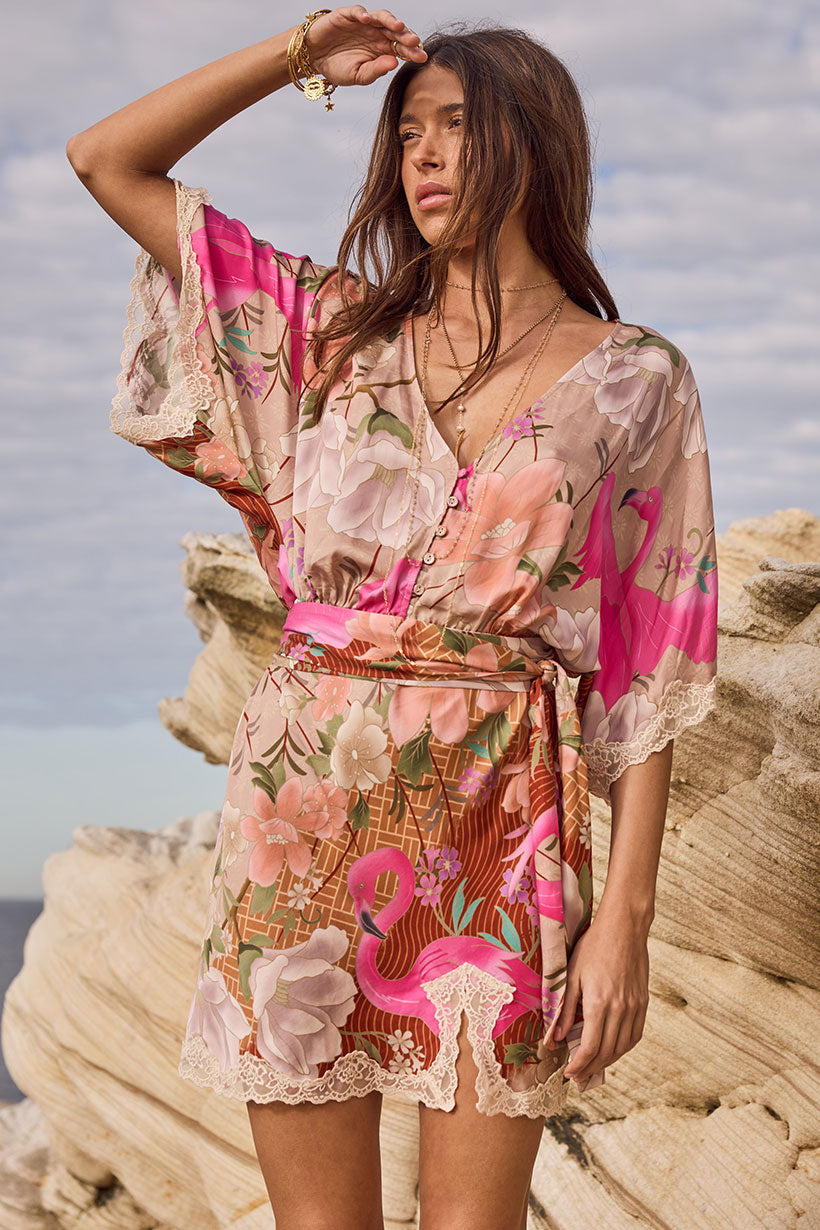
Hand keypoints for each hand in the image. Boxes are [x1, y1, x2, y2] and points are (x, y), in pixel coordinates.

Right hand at [305, 6, 426, 87]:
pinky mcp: (347, 16)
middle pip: (395, 32)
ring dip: (391, 21)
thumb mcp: (357, 75)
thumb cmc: (337, 67)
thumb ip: (375, 70)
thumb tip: (394, 63)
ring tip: (398, 27)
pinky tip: (368, 20)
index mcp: (382, 49)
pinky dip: (362, 14)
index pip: (401, 49)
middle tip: (415, 42)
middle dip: (406, 36)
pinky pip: (357, 12)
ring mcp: (363, 23)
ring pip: (381, 18)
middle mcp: (376, 34)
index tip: (422, 58)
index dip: (412, 52)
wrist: (314, 59)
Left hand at [551, 904, 650, 1086]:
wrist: (624, 928)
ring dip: (607, 1062)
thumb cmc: (593, 947)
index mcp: (599, 1003)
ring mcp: (634, 1007)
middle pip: (606, 1052)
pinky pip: (635, 1035)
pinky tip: (612, 1050)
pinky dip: (623, 1048)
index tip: (568, 1073)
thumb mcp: (571, 974)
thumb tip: (555, 1038)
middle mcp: (620, 1009)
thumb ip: (564, 1009)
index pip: (590, 1047)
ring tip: (593, 1068)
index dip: (578, 1065)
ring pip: (623, 1047)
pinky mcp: (643, 1002)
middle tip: (578, 1078)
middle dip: (591, 1069)